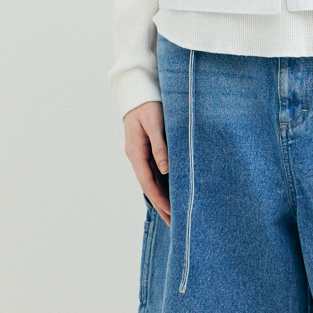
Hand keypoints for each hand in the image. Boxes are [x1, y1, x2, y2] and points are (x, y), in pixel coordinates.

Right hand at [124, 101, 170, 225]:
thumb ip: (159, 145)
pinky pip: (156, 172)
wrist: (138, 88)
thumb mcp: (154, 123)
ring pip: (153, 181)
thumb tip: (165, 169)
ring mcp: (141, 153)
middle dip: (162, 206)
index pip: (148, 184)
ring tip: (176, 214)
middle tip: (176, 224)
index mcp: (136, 152)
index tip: (171, 215)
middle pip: (150, 187)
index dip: (160, 201)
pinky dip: (164, 184)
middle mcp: (137, 156)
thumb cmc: (147, 104)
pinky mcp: (148, 148)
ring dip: (163, 197)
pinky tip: (173, 192)